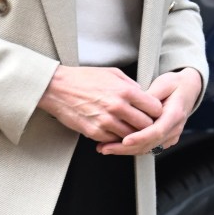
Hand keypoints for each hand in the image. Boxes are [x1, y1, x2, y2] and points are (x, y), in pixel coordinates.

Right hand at [37, 65, 162, 141]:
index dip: (156, 111)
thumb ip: (131, 85)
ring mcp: (106, 122)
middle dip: (147, 125)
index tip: (153, 112)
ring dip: (132, 134)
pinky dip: (116, 138)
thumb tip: (144, 95)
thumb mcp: (112, 73)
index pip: (155, 108)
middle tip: (144, 124)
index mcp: (125, 91)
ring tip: (129, 128)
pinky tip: (114, 130)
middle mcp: (117, 107)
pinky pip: (114, 141)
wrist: (57, 88)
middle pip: (146, 125)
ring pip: (131, 136)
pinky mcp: (94, 132)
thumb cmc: (82, 78)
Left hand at [97, 67, 201, 155]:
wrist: (188, 89)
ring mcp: (170, 136)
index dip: (140, 137)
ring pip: (146, 149)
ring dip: (125, 151)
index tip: (125, 140)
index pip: (157, 131)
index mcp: (175, 114)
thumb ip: (150, 96)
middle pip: (149, 144)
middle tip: (106, 147)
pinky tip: (114, 146)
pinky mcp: (163, 139)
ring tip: (104, 148)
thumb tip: (136, 102)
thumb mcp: (164, 83)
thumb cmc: (175, 84)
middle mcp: (174, 128)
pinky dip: (130, 148)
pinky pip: (146, 147)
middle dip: (126, 149)